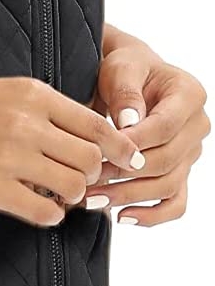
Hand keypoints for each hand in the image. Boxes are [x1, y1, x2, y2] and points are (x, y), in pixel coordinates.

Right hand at [0, 75, 143, 228]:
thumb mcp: (0, 91)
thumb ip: (40, 111)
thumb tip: (81, 140)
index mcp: (32, 94)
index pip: (97, 124)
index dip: (117, 148)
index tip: (127, 162)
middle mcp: (26, 123)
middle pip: (91, 160)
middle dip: (90, 176)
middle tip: (77, 183)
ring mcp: (8, 157)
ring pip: (73, 187)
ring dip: (70, 197)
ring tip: (53, 195)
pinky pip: (45, 212)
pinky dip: (49, 215)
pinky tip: (35, 208)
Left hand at [82, 35, 210, 225]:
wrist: (130, 78)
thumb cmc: (125, 69)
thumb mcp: (121, 69)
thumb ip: (126, 92)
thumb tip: (130, 123)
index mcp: (189, 95)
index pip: (164, 127)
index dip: (133, 143)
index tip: (100, 152)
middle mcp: (197, 126)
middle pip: (166, 160)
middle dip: (124, 173)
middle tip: (87, 180)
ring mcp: (191, 152)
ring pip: (168, 185)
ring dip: (129, 196)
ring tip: (93, 199)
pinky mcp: (180, 172)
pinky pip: (175, 203)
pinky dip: (152, 215)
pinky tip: (121, 216)